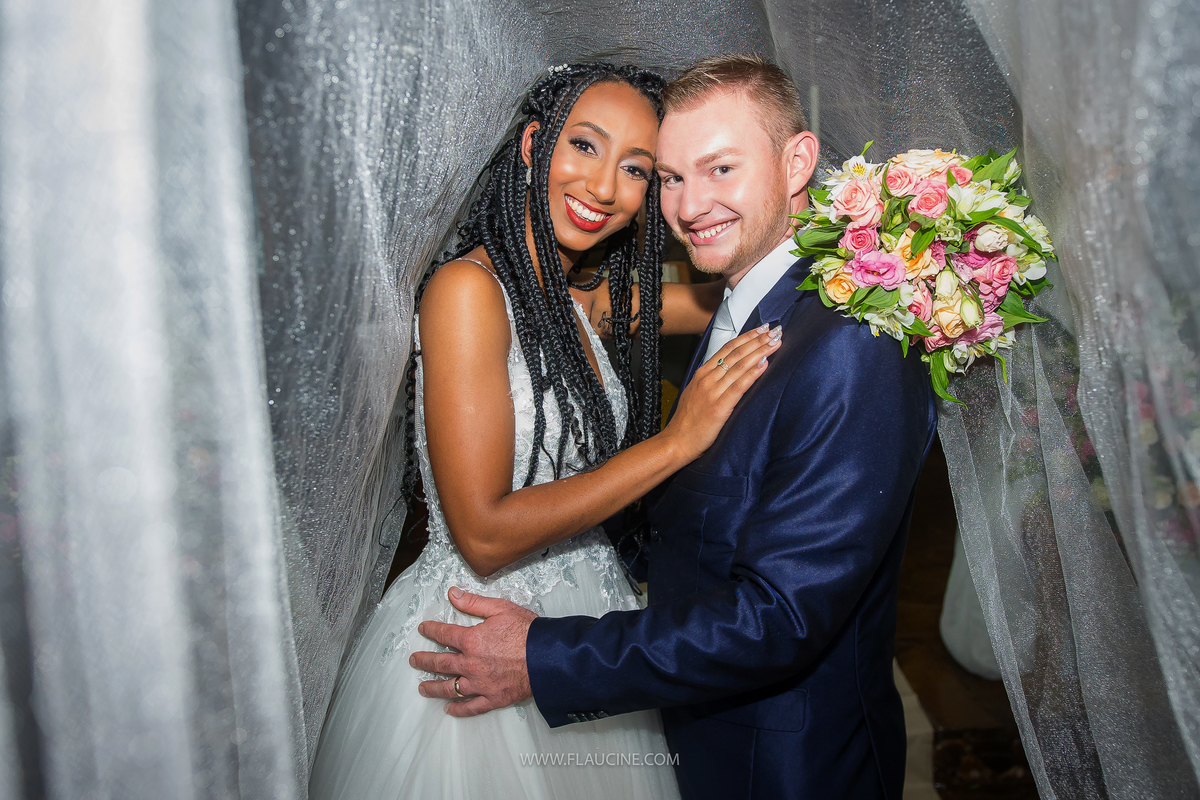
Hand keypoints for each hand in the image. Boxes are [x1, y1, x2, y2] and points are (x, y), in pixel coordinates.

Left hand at [409, 587, 536, 716]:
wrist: (548, 657)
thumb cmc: (527, 632)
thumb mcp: (501, 609)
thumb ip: (474, 603)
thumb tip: (453, 594)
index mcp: (471, 641)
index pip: (444, 634)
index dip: (431, 630)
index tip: (423, 629)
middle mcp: (470, 664)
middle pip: (441, 663)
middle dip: (424, 661)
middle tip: (414, 661)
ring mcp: (480, 684)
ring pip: (450, 688)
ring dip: (433, 687)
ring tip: (422, 688)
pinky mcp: (493, 698)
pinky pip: (471, 707)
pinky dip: (459, 709)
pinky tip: (449, 709)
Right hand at [662, 324, 781, 461]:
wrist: (677, 441)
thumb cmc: (688, 421)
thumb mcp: (696, 392)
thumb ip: (711, 380)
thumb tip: (729, 370)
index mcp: (702, 373)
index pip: (728, 348)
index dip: (747, 336)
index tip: (762, 329)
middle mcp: (707, 379)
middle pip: (736, 353)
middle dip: (758, 340)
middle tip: (775, 330)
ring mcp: (713, 392)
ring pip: (740, 366)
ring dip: (760, 352)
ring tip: (776, 342)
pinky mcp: (719, 407)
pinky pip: (739, 386)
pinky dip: (753, 373)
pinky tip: (764, 364)